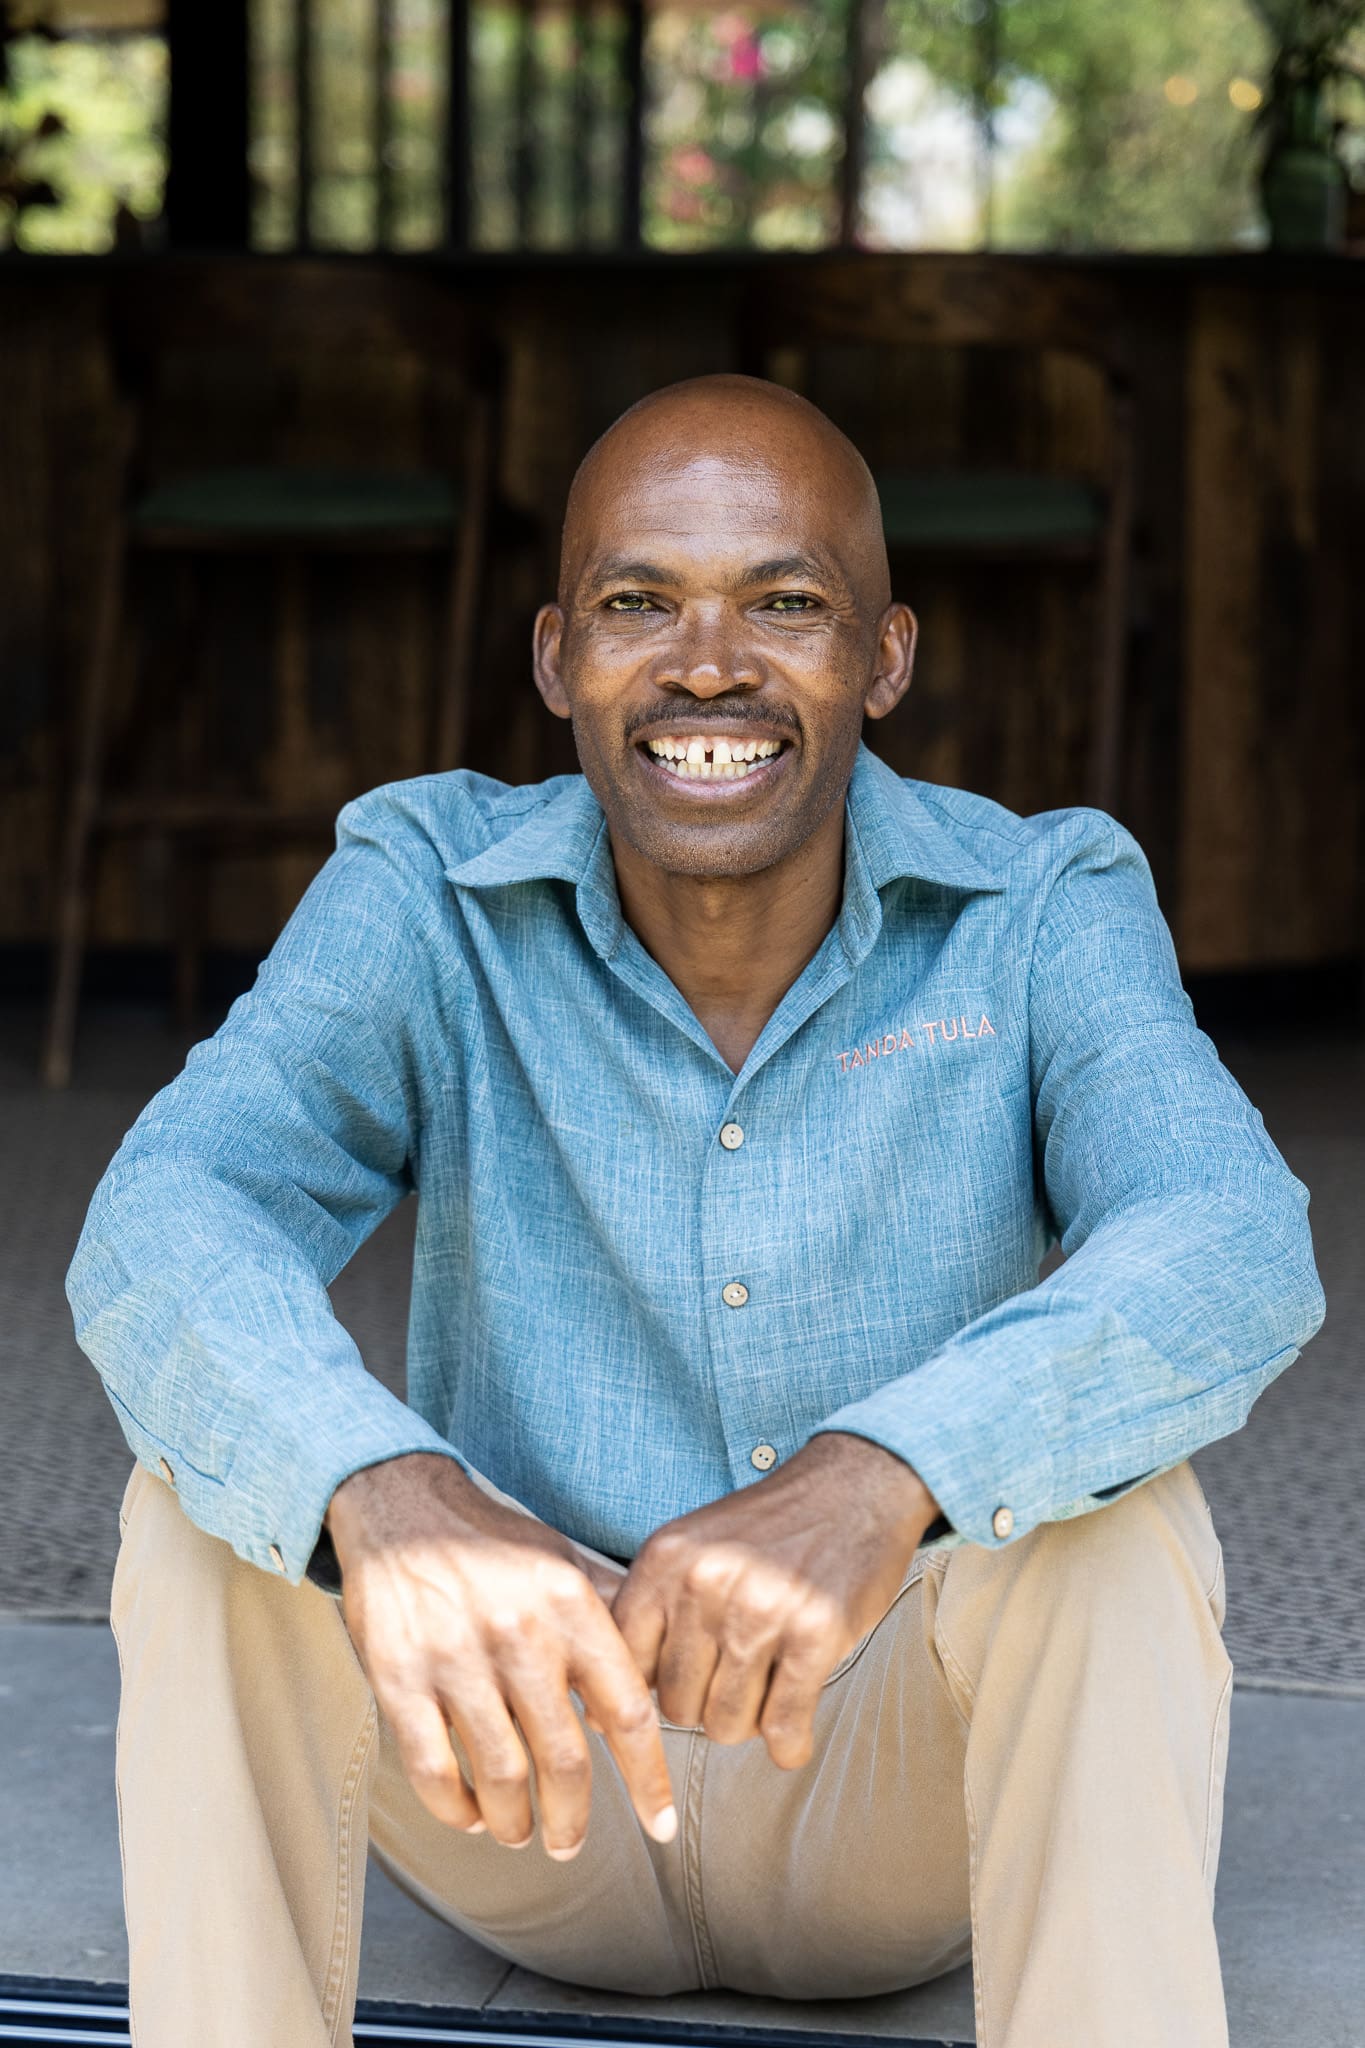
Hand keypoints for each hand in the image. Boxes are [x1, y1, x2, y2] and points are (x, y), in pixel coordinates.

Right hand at [325, 1452, 675, 1859]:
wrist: (400, 1506)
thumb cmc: (489, 1543)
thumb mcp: (562, 1561)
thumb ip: (608, 1619)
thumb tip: (650, 1681)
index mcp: (568, 1606)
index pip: (626, 1711)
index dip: (649, 1779)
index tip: (660, 1824)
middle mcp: (519, 1635)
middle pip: (565, 1759)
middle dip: (573, 1819)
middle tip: (570, 1843)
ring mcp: (456, 1659)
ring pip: (502, 1776)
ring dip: (516, 1822)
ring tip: (519, 1832)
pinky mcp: (399, 1679)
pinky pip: (434, 1770)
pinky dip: (457, 1809)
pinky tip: (470, 1815)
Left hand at [611, 1433, 938, 1769]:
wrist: (853, 1488)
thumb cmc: (772, 1528)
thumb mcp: (693, 1547)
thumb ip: (652, 1612)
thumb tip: (606, 1705)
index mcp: (666, 1560)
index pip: (626, 1661)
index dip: (651, 1686)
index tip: (678, 1683)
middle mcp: (705, 1584)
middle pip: (676, 1705)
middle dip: (705, 1706)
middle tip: (736, 1681)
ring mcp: (760, 1610)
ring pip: (725, 1724)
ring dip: (749, 1721)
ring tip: (768, 1689)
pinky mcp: (815, 1634)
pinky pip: (783, 1727)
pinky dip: (789, 1743)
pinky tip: (794, 1728)